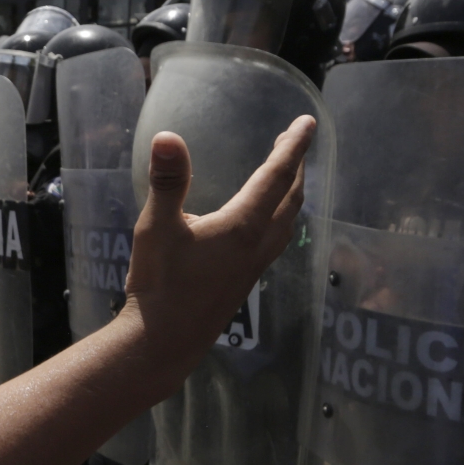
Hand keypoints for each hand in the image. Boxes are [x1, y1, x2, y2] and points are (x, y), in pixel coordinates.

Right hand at [118, 117, 314, 393]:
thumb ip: (167, 181)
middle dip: (297, 166)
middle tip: (296, 139)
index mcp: (242, 226)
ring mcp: (254, 266)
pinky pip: (278, 239)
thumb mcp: (156, 227)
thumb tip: (167, 137)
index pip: (276, 176)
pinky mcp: (245, 281)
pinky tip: (267, 222)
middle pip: (290, 198)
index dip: (293, 147)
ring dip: (293, 193)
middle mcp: (257, 244)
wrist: (164, 342)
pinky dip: (283, 217)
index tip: (307, 123)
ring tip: (290, 174)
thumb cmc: (159, 284)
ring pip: (288, 222)